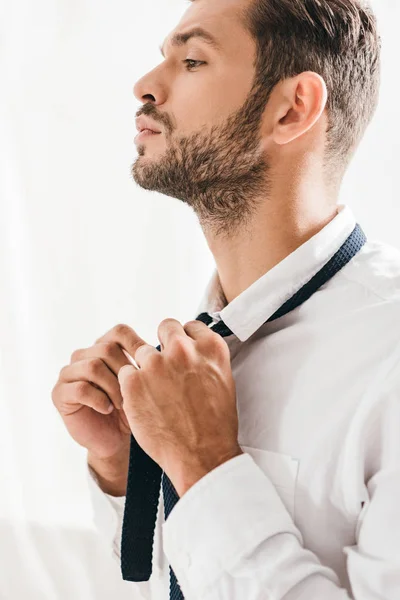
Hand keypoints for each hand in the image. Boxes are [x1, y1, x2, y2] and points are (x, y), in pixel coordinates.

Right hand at [51, 324, 151, 460]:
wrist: (114, 439)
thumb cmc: (130, 408)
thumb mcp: (140, 383)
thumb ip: (143, 362)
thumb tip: (156, 348)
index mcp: (102, 347)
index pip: (119, 332)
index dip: (136, 344)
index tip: (149, 364)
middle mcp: (82, 355)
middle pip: (106, 349)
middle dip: (124, 372)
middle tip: (134, 394)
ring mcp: (68, 372)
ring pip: (93, 366)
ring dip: (113, 387)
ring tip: (122, 404)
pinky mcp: (59, 393)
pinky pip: (80, 388)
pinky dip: (99, 400)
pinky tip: (107, 409)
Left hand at [117, 318, 242, 495]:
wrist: (201, 456)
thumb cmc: (216, 425)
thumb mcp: (223, 381)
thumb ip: (206, 359)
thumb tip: (194, 350)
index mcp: (210, 347)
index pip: (189, 326)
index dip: (184, 340)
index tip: (181, 353)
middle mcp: (183, 349)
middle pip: (165, 327)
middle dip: (163, 344)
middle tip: (164, 367)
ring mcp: (156, 364)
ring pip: (142, 352)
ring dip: (146, 368)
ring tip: (155, 393)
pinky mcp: (133, 381)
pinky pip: (125, 372)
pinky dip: (131, 386)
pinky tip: (143, 402)